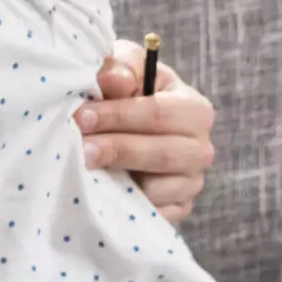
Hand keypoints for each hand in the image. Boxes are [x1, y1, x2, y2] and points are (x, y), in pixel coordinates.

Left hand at [76, 39, 216, 222]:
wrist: (128, 127)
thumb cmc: (127, 91)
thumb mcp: (127, 67)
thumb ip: (123, 66)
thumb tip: (114, 81)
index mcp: (194, 109)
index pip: (159, 113)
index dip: (118, 115)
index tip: (82, 116)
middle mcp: (200, 149)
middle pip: (162, 153)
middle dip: (116, 148)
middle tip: (80, 146)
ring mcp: (191, 183)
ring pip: (156, 188)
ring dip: (118, 178)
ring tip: (84, 167)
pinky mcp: (177, 210)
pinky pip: (153, 215)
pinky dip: (125, 205)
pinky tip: (100, 190)